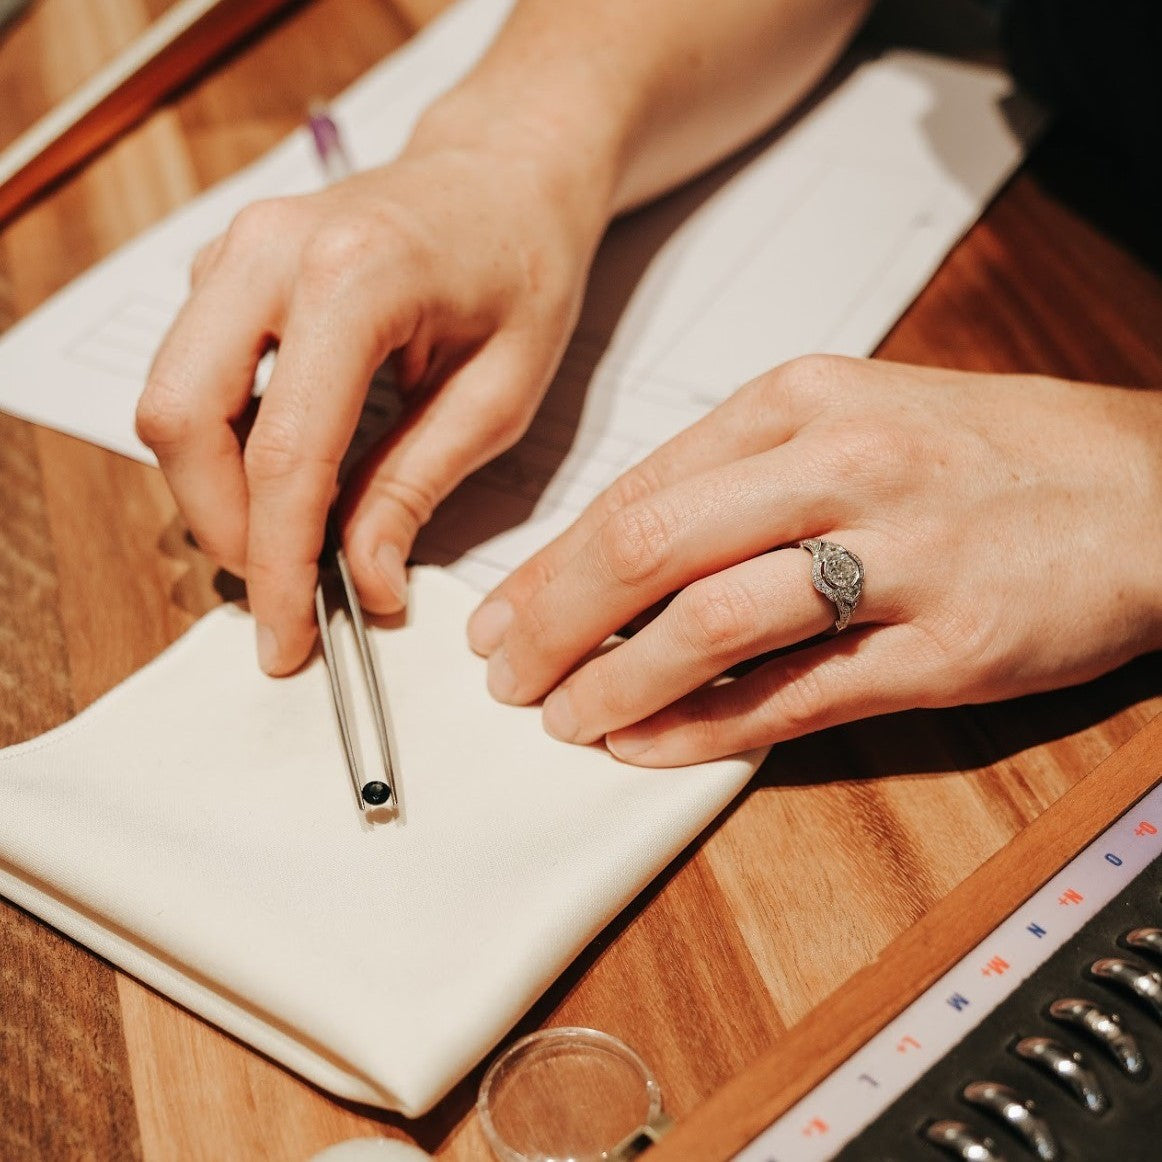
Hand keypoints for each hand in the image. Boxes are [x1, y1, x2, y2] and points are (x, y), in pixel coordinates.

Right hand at [136, 122, 605, 674]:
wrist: (506, 175)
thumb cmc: (524, 268)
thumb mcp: (500, 394)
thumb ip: (418, 487)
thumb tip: (362, 581)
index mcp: (353, 276)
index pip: (285, 452)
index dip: (280, 561)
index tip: (290, 635)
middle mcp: (269, 250)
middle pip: (182, 420)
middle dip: (223, 528)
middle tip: (282, 594)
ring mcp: (235, 249)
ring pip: (171, 399)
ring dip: (215, 490)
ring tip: (288, 545)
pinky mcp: (227, 266)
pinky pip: (191, 373)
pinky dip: (222, 445)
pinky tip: (284, 483)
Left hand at [467, 356, 1161, 764]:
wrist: (1146, 486)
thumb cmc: (991, 452)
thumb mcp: (856, 419)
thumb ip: (740, 477)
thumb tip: (626, 551)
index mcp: (803, 399)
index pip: (636, 489)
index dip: (552, 564)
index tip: (504, 614)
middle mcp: (842, 465)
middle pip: (649, 548)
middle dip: (553, 623)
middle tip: (505, 674)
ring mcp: (899, 556)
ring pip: (710, 624)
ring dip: (616, 681)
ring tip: (565, 718)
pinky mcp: (945, 645)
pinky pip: (795, 696)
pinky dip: (704, 729)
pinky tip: (649, 746)